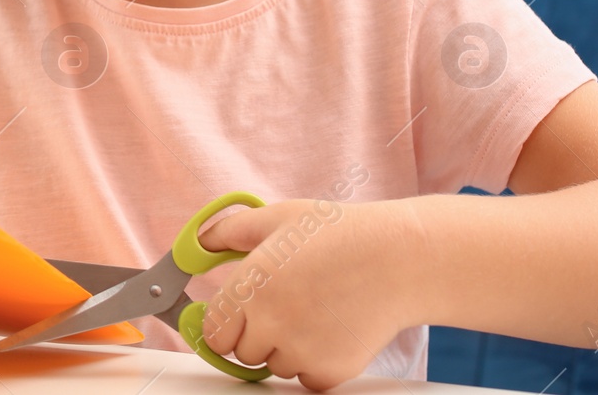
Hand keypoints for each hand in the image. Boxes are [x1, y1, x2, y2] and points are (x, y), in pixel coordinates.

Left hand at [193, 198, 425, 389]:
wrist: (399, 258)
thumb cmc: (339, 234)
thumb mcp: (277, 218)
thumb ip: (229, 232)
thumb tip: (198, 243)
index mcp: (251, 287)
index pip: (213, 333)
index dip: (223, 325)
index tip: (233, 318)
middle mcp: (271, 323)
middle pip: (242, 353)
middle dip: (255, 334)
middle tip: (284, 305)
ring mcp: (301, 351)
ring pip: (275, 366)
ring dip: (285, 348)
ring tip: (314, 311)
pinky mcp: (332, 371)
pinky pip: (306, 379)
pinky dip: (315, 363)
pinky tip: (330, 331)